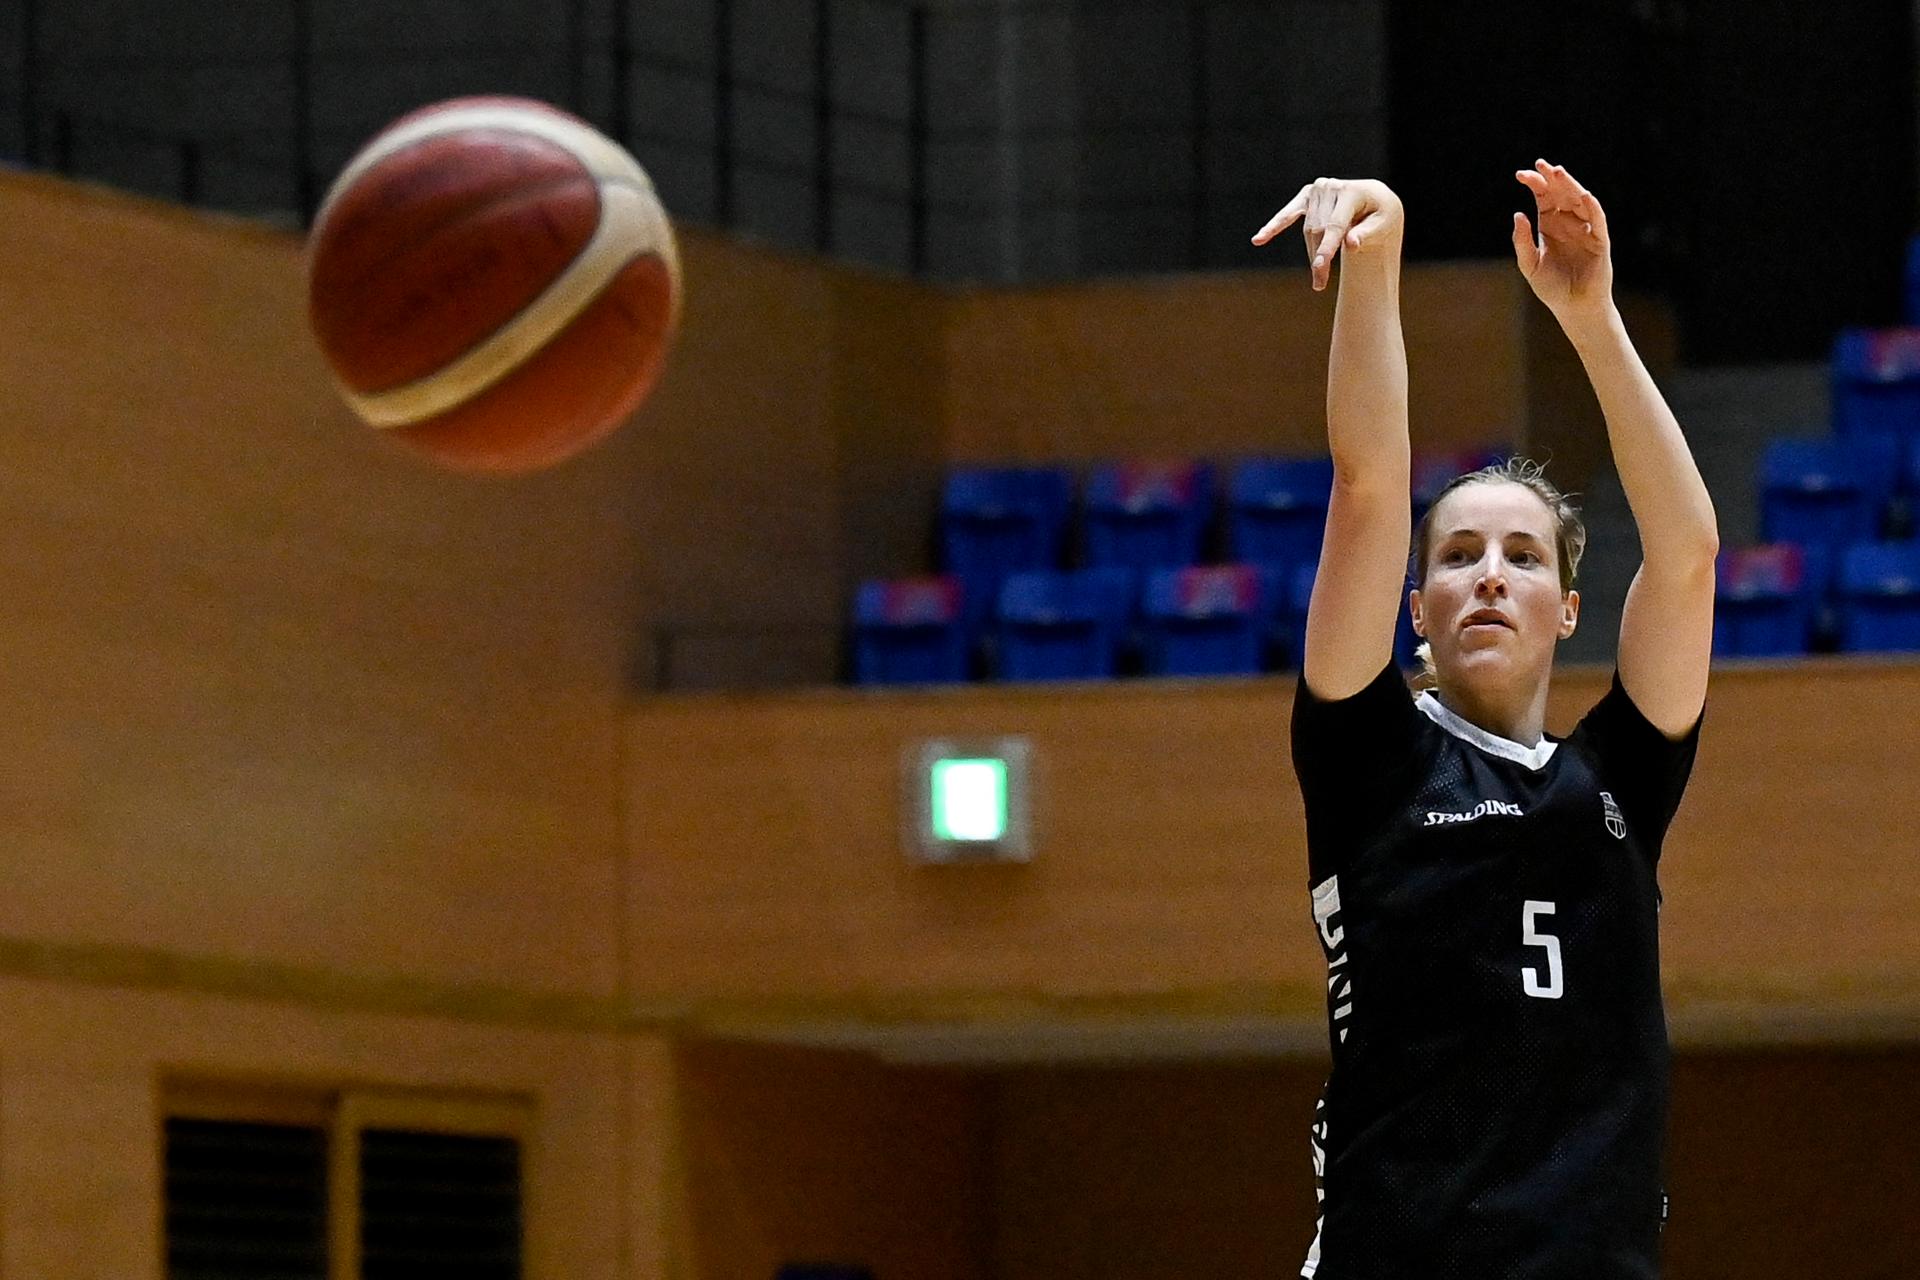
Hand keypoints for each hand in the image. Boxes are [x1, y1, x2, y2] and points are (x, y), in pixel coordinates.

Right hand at [1252, 177, 1403, 291]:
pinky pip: (1287, 214)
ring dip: (1313, 252)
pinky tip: (1258, 239)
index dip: (1328, 247)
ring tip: (1319, 275)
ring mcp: (1317, 190)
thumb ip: (1368, 235)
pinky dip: (1273, 227)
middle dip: (1320, 258)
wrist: (1375, 199)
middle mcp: (1332, 187)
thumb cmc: (1381, 215)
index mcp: (1352, 191)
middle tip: (1320, 285)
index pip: (1336, 225)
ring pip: (1309, 230)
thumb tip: (1351, 245)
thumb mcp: (1384, 225)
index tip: (1319, 267)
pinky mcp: (1306, 196)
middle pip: (1319, 230)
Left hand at [1512, 160, 1614, 322]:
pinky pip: (1598, 220)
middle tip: (1541, 164)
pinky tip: (1584, 195)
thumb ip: (1522, 241)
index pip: (1543, 197)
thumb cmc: (1552, 288)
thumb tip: (1518, 215)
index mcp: (1550, 226)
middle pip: (1561, 194)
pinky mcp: (1600, 241)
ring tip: (1558, 172)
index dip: (1535, 184)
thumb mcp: (1529, 265)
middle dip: (1552, 178)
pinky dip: (1592, 208)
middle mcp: (1569, 223)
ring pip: (1579, 201)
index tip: (1522, 174)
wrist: (1574, 308)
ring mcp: (1586, 229)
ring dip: (1571, 186)